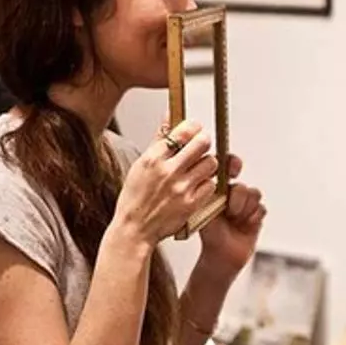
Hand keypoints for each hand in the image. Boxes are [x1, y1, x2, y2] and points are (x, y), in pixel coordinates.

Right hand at [113, 119, 218, 244]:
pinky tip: (197, 186)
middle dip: (204, 142)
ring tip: (198, 169)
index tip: (195, 129)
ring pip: (211, 163)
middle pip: (202, 143)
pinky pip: (211, 185)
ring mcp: (181, 188)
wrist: (134, 229)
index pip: (183, 131)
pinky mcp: (191, 204)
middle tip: (201, 147)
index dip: (194, 127)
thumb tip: (168, 116)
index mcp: (153, 158)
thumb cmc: (135, 198)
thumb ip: (158, 140)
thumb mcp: (141, 165)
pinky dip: (207, 184)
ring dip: (207, 164)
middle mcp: (168, 171)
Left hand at [198, 154, 265, 277]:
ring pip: (253, 195)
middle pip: (242, 183)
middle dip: (239, 193)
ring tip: (233, 220)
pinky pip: (261, 208)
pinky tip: (244, 225)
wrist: (220, 256)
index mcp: (218, 189)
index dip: (231, 164)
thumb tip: (208, 176)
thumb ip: (207, 192)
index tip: (232, 171)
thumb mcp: (203, 209)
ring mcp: (246, 204)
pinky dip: (252, 217)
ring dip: (242, 209)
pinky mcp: (257, 214)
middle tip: (232, 204)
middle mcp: (233, 194)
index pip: (227, 167)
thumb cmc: (209, 233)